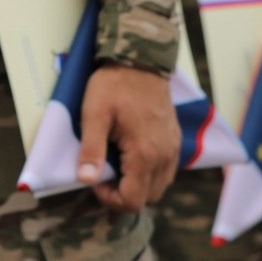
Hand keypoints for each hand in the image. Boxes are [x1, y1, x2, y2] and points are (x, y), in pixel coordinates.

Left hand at [79, 64, 178, 213]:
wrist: (141, 60)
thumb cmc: (115, 85)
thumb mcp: (94, 114)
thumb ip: (91, 149)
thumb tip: (86, 180)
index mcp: (144, 154)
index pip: (132, 200)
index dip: (110, 198)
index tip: (95, 178)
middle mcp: (164, 156)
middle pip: (148, 198)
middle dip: (123, 194)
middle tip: (103, 174)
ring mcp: (173, 149)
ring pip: (159, 187)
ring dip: (138, 185)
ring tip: (117, 166)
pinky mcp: (175, 140)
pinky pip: (166, 171)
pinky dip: (150, 174)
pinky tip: (132, 156)